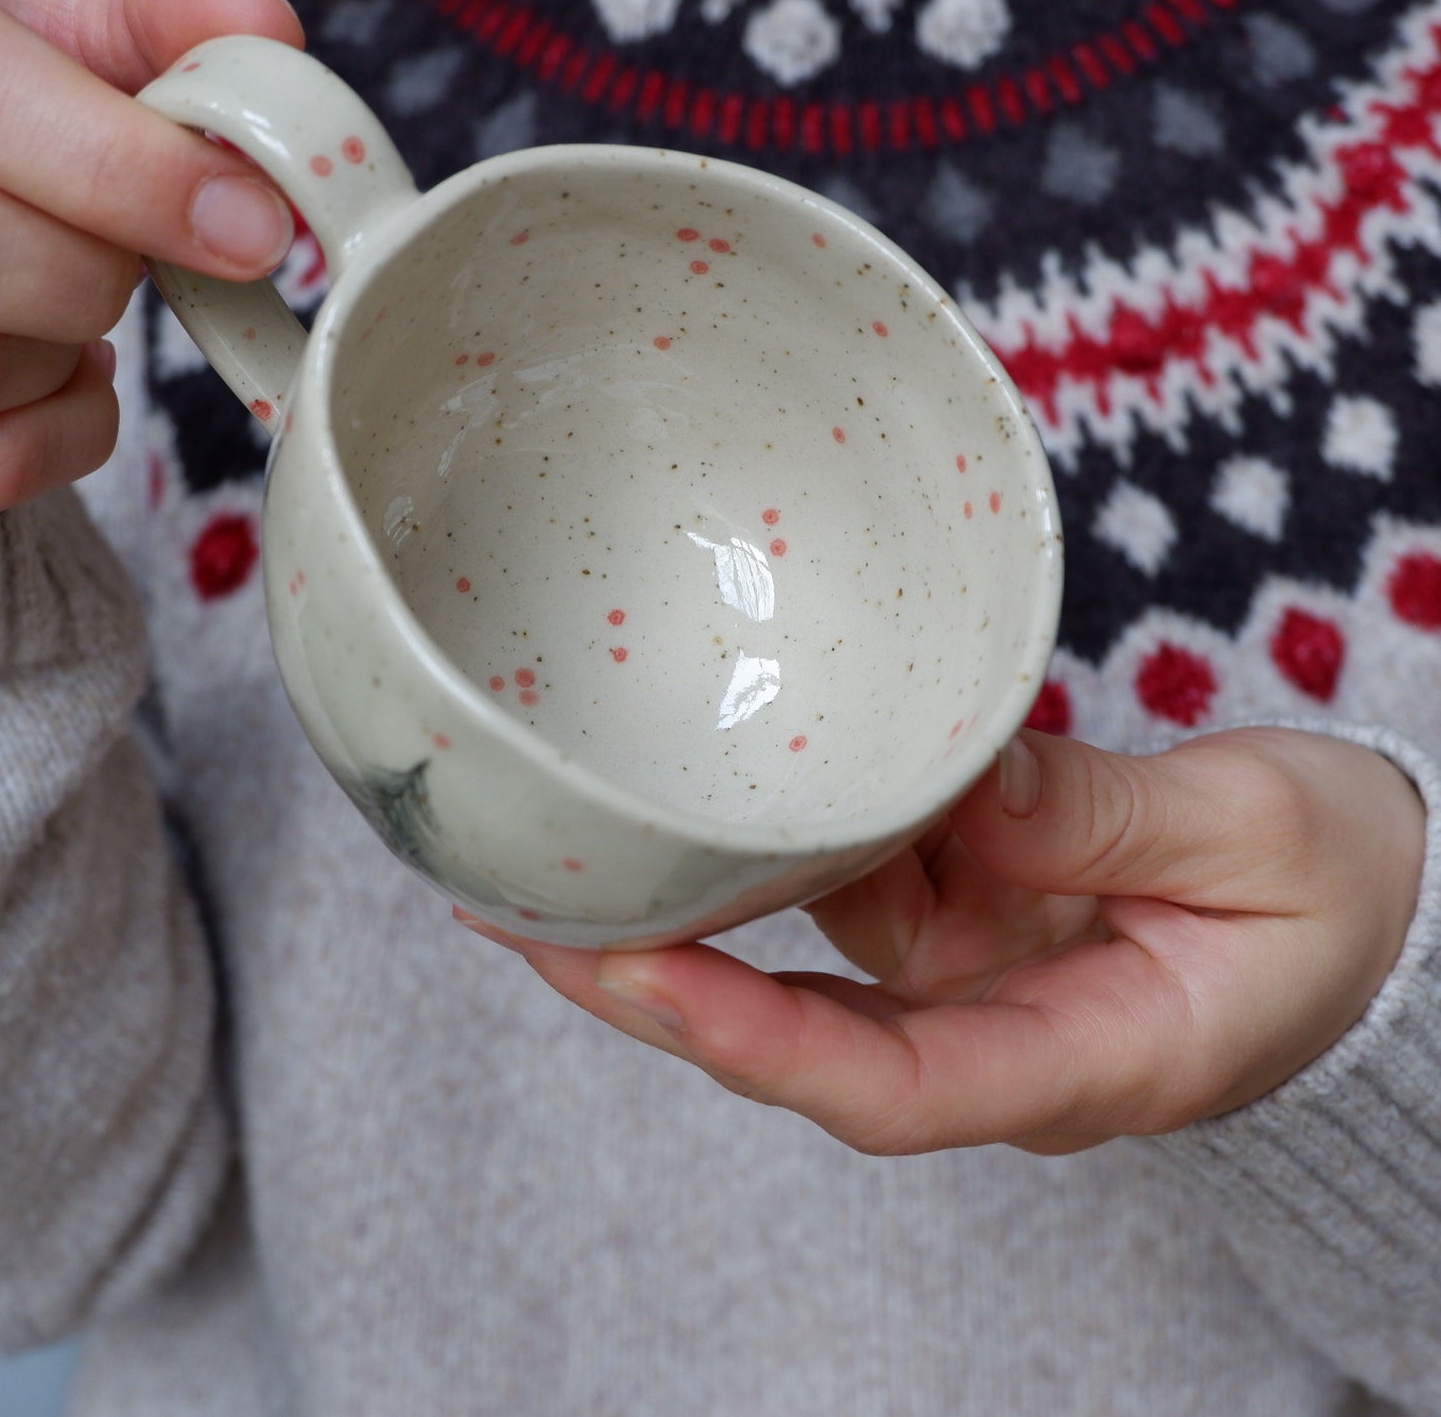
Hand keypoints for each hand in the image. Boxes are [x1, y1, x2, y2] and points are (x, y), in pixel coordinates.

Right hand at [0, 0, 302, 507]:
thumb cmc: (14, 127)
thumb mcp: (66, 41)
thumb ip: (160, 20)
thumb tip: (263, 27)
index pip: (12, 118)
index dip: (146, 180)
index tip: (259, 225)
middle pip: (63, 276)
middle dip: (120, 263)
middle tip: (111, 237)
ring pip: (37, 365)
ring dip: (75, 336)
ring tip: (45, 277)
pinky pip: (19, 455)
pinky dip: (64, 421)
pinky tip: (44, 357)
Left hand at [459, 728, 1425, 1155]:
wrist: (1370, 912)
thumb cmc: (1339, 891)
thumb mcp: (1258, 838)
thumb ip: (1106, 814)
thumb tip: (959, 779)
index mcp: (1083, 1055)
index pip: (888, 1089)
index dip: (751, 1043)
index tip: (633, 974)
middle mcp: (994, 1035)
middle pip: (792, 1043)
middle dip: (649, 987)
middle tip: (514, 914)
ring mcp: (966, 981)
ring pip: (794, 966)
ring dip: (675, 917)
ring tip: (544, 849)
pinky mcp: (959, 923)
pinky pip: (837, 894)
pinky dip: (761, 856)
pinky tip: (681, 811)